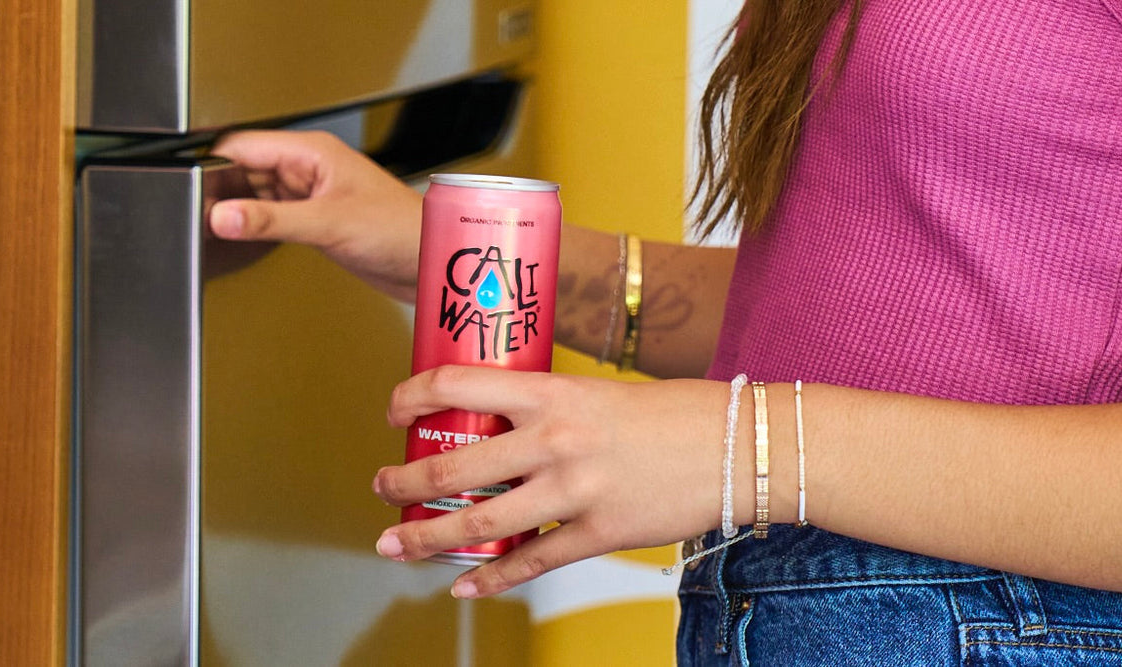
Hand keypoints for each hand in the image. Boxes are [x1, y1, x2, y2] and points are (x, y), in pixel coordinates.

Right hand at [209, 130, 423, 301]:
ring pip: (256, 193)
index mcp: (312, 152)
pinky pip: (272, 215)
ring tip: (215, 227)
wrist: (431, 261)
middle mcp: (309, 169)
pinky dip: (255, 225)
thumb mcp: (329, 223)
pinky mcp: (314, 219)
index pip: (244, 146)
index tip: (191, 188)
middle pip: (245, 169)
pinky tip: (244, 237)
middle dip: (221, 190)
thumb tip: (226, 217)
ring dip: (238, 209)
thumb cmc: (402, 229)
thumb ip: (272, 220)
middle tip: (197, 214)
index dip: (214, 165)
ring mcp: (310, 194)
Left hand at [373, 366, 730, 597]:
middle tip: (382, 487)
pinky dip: (491, 579)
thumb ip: (550, 409)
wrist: (739, 446)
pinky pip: (531, 562)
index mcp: (552, 393)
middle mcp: (554, 441)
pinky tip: (464, 586)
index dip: (412, 396)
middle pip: (452, 467)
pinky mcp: (598, 534)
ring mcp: (574, 492)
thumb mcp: (600, 392)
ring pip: (478, 524)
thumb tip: (501, 426)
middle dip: (402, 482)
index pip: (458, 384)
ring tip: (395, 542)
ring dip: (425, 537)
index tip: (394, 410)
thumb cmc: (676, 413)